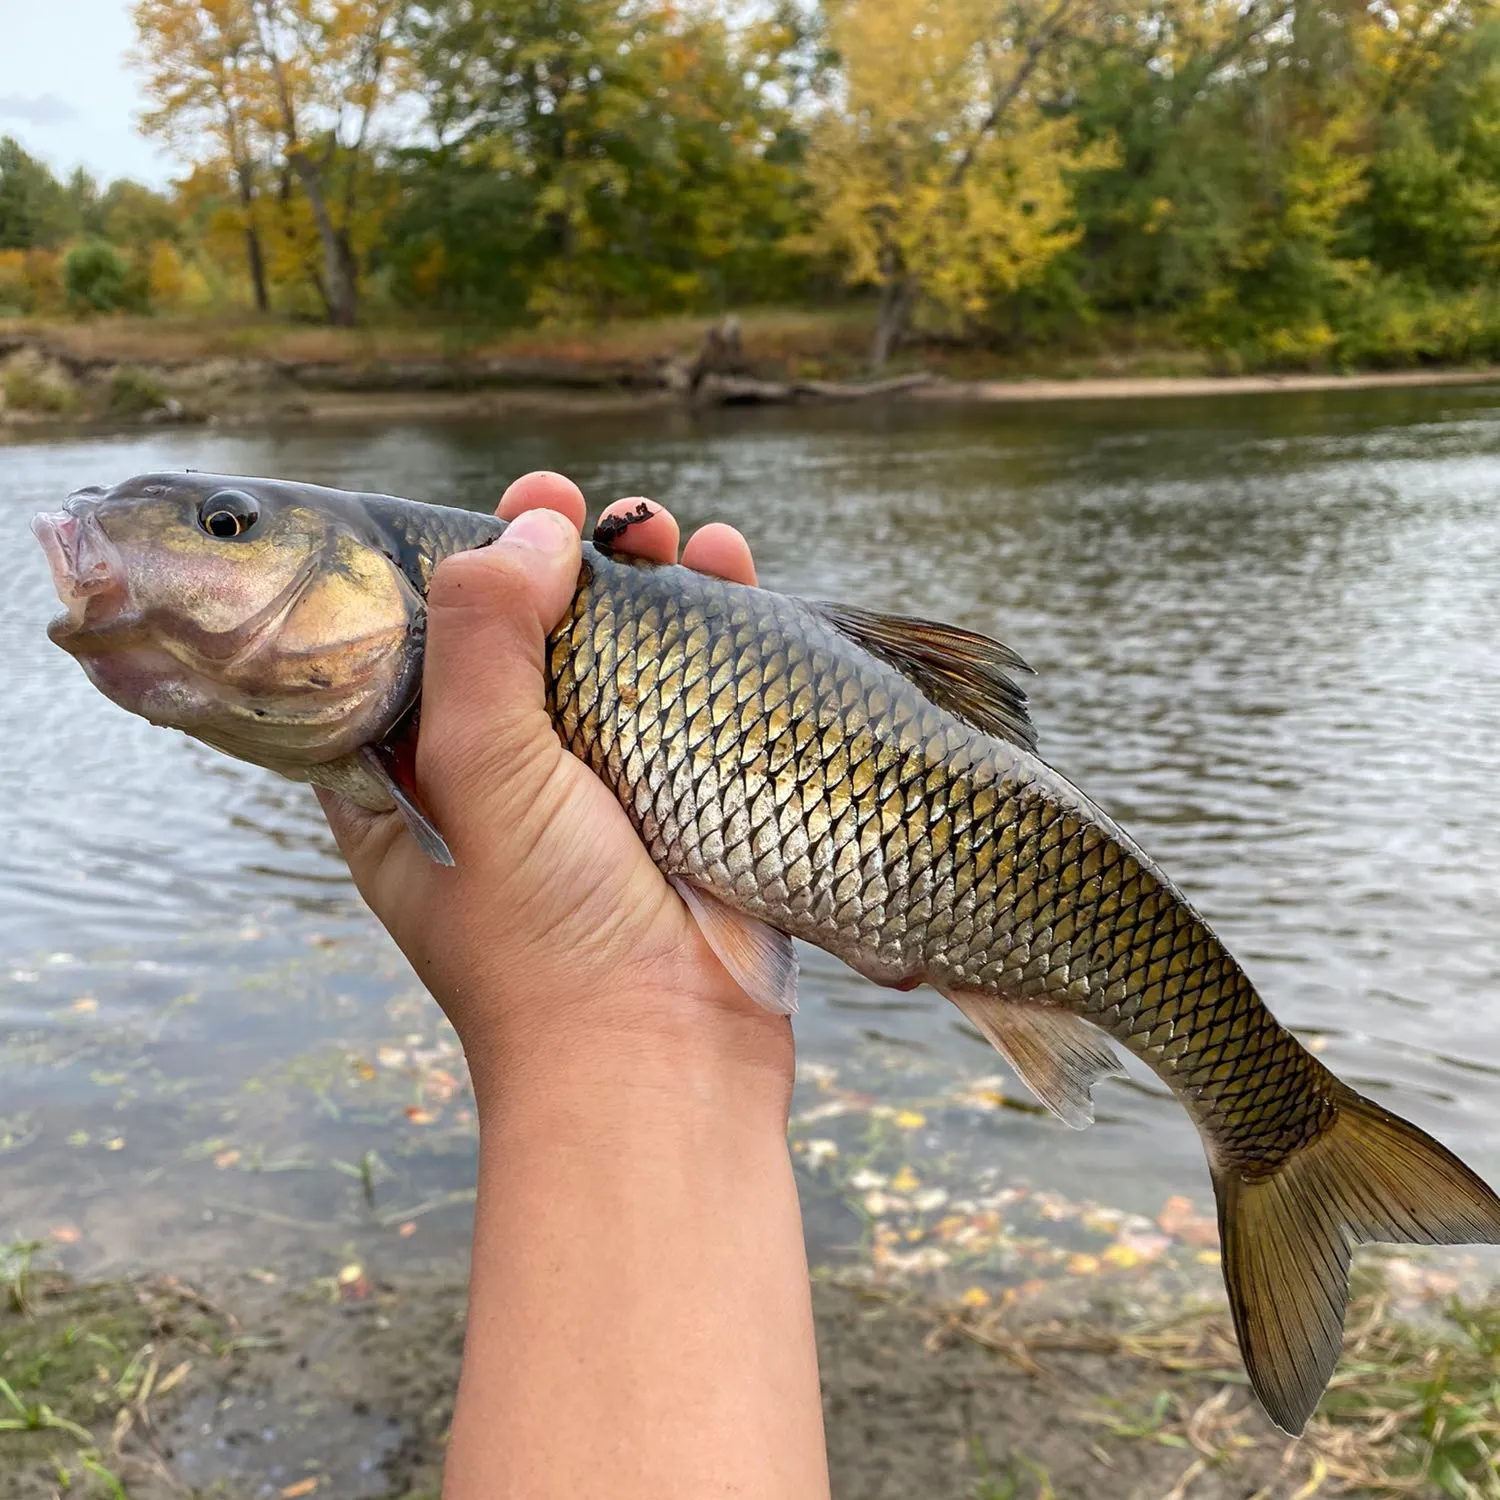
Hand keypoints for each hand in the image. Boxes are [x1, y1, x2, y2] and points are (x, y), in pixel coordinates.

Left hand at [317, 471, 791, 1112]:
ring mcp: (598, 794)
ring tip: (679, 538)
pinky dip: (716, 636)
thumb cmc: (544, 937)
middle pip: (530, 639)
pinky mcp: (681, 804)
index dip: (459, 566)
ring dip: (651, 590)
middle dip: (570, 565)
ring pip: (621, 661)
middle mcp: (500, 782)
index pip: (419, 643)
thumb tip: (536, 530)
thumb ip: (486, 638)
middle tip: (606, 517)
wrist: (664, 1066)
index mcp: (410, 782)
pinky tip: (737, 578)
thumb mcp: (479, 776)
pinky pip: (694, 700)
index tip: (518, 507)